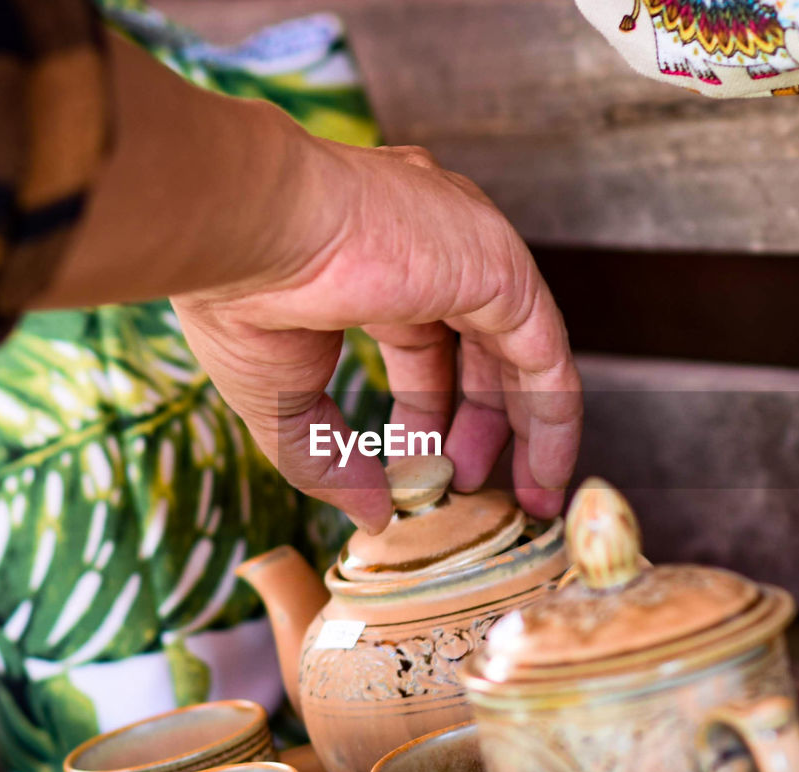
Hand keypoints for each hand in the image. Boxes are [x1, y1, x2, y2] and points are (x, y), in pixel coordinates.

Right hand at [171, 136, 582, 533]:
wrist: (251, 229)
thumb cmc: (242, 298)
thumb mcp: (282, 403)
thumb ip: (332, 461)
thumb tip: (375, 515)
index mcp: (371, 264)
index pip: (419, 347)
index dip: (426, 418)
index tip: (423, 478)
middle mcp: (429, 251)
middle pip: (476, 351)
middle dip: (478, 426)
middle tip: (471, 489)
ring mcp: (469, 252)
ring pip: (520, 352)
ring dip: (527, 429)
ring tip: (528, 498)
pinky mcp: (501, 267)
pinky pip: (546, 354)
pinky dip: (555, 416)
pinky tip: (549, 473)